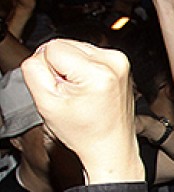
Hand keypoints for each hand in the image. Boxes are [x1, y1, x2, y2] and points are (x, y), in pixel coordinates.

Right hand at [21, 39, 140, 182]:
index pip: (51, 48)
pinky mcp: (121, 63)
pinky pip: (88, 54)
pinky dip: (84, 69)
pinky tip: (90, 89)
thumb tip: (40, 53)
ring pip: (75, 48)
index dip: (48, 70)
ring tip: (82, 94)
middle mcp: (114, 62)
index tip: (61, 91)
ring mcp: (120, 62)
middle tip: (71, 94)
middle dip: (60, 68)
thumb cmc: (84, 132)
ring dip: (72, 68)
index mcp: (97, 71)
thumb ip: (33, 69)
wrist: (111, 146)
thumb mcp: (46, 102)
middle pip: (64, 45)